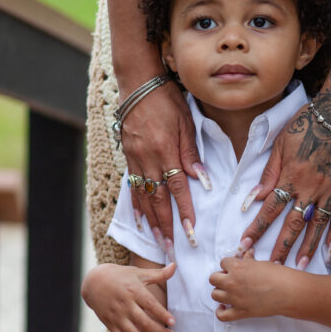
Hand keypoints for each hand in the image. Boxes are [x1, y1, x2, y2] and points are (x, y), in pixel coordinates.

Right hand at [81, 262, 176, 331]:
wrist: (94, 281)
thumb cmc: (120, 275)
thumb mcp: (138, 272)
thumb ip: (158, 274)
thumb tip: (176, 266)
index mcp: (134, 291)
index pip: (150, 305)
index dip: (162, 314)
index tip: (173, 322)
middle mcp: (125, 305)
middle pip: (144, 322)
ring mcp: (117, 316)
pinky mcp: (110, 324)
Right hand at [119, 81, 209, 246]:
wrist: (137, 83)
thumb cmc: (166, 100)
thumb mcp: (185, 122)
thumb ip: (191, 153)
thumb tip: (202, 180)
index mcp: (165, 150)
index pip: (177, 187)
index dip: (185, 211)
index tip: (191, 231)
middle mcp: (148, 159)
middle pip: (158, 199)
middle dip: (166, 226)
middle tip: (173, 248)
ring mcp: (135, 159)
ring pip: (144, 197)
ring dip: (152, 222)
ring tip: (159, 242)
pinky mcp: (128, 156)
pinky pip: (132, 186)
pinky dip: (137, 205)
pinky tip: (141, 220)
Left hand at [209, 253, 292, 321]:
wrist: (288, 291)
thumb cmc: (278, 276)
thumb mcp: (261, 263)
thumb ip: (249, 261)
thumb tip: (247, 256)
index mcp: (236, 268)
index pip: (222, 263)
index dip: (228, 265)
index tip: (233, 267)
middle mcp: (232, 283)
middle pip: (213, 279)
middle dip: (220, 277)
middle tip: (229, 278)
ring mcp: (235, 298)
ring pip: (215, 295)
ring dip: (220, 292)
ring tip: (228, 291)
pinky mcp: (240, 312)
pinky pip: (222, 315)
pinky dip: (220, 311)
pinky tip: (223, 306)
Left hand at [239, 95, 330, 269]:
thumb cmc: (306, 124)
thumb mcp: (281, 143)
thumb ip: (269, 171)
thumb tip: (255, 196)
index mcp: (291, 176)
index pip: (270, 208)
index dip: (257, 228)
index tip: (245, 245)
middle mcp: (310, 187)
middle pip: (292, 223)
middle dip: (280, 247)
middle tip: (271, 268)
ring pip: (316, 225)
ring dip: (307, 247)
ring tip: (299, 267)